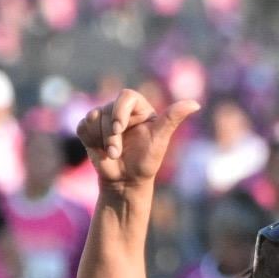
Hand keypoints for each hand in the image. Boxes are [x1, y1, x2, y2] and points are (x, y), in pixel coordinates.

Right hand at [76, 89, 199, 189]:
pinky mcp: (89, 128)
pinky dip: (90, 140)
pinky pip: (82, 126)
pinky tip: (100, 150)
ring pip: (92, 118)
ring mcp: (103, 118)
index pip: (126, 96)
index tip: (119, 128)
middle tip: (117, 152)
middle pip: (106, 109)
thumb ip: (173, 118)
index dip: (120, 111)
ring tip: (112, 153)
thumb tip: (196, 104)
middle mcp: (120, 109)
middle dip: (110, 134)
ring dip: (101, 140)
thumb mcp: (160, 139)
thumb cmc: (146, 161)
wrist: (125, 181)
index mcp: (139, 107)